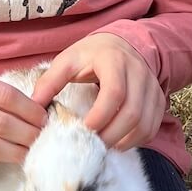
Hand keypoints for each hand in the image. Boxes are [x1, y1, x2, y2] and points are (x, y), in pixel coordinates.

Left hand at [31, 34, 164, 150]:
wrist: (121, 44)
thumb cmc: (91, 54)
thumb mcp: (68, 60)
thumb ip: (50, 81)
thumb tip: (33, 108)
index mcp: (114, 61)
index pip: (114, 93)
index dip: (100, 117)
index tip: (82, 131)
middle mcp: (139, 73)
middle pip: (132, 113)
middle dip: (110, 135)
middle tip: (91, 146)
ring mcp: (152, 87)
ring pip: (145, 123)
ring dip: (124, 141)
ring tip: (103, 146)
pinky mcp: (158, 99)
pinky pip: (152, 127)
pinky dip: (136, 140)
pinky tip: (118, 141)